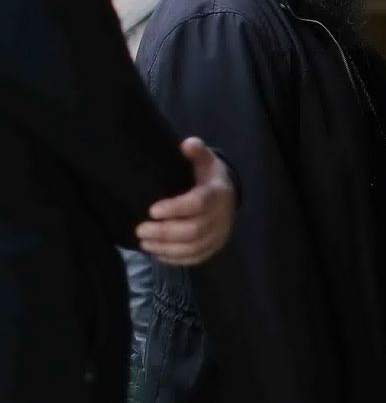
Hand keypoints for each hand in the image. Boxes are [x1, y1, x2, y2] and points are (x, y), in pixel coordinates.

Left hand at [136, 138, 235, 265]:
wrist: (228, 194)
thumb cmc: (208, 176)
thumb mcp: (205, 159)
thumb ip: (196, 152)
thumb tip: (187, 144)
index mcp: (217, 193)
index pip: (198, 204)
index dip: (175, 209)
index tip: (151, 210)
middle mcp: (222, 216)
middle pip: (193, 231)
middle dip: (164, 233)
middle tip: (140, 230)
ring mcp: (220, 234)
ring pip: (193, 247)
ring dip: (166, 248)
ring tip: (144, 243)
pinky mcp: (215, 246)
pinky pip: (196, 258)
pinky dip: (175, 258)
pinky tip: (157, 254)